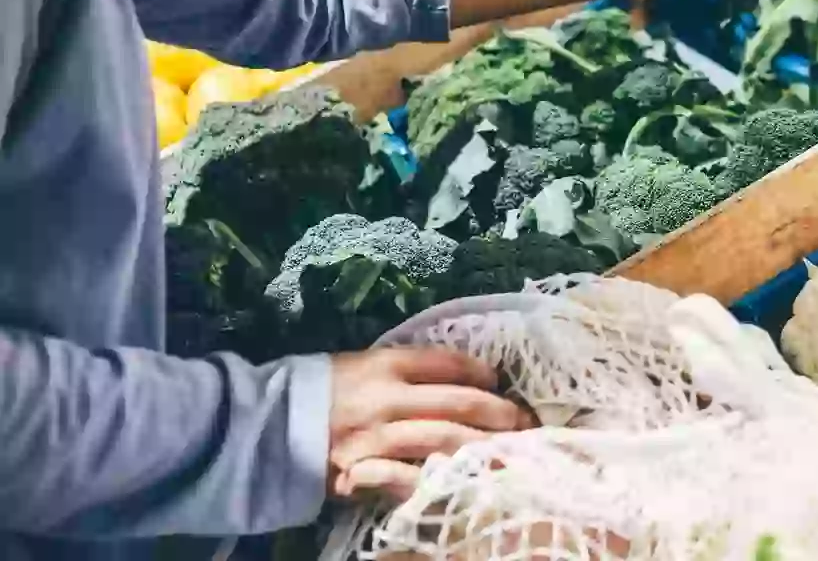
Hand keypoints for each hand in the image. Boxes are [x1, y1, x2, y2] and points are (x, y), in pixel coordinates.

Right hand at [327, 346, 536, 501]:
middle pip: (458, 403)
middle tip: (525, 420)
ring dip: (483, 446)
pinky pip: (414, 475)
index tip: (499, 381)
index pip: (449, 363)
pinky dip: (443, 476)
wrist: (267, 427)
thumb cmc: (320, 390)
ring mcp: (379, 437)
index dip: (482, 372)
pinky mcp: (367, 471)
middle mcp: (388, 398)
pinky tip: (467, 478)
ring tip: (511, 449)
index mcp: (387, 364)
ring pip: (445, 440)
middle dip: (498, 413)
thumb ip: (406, 370)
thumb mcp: (361, 364)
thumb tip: (460, 376)